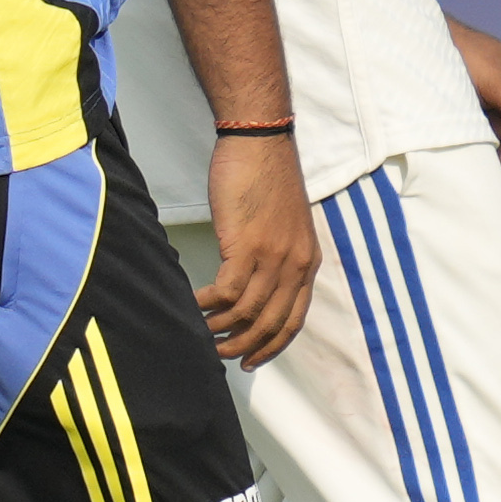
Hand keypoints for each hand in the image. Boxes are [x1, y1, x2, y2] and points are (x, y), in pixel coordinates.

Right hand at [198, 130, 316, 365]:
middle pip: (270, 323)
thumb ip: (277, 256)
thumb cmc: (266, 177)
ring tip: (202, 331)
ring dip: (220, 328)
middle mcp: (295, 265)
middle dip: (244, 346)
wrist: (260, 142)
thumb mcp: (284, 225)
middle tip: (221, 353)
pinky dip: (206, 305)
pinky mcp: (246, 247)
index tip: (253, 359)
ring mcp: (272, 257)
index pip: (294, 319)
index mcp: (307, 262)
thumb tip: (253, 284)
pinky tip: (192, 304)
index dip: (272, 345)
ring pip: (246, 313)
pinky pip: (225, 292)